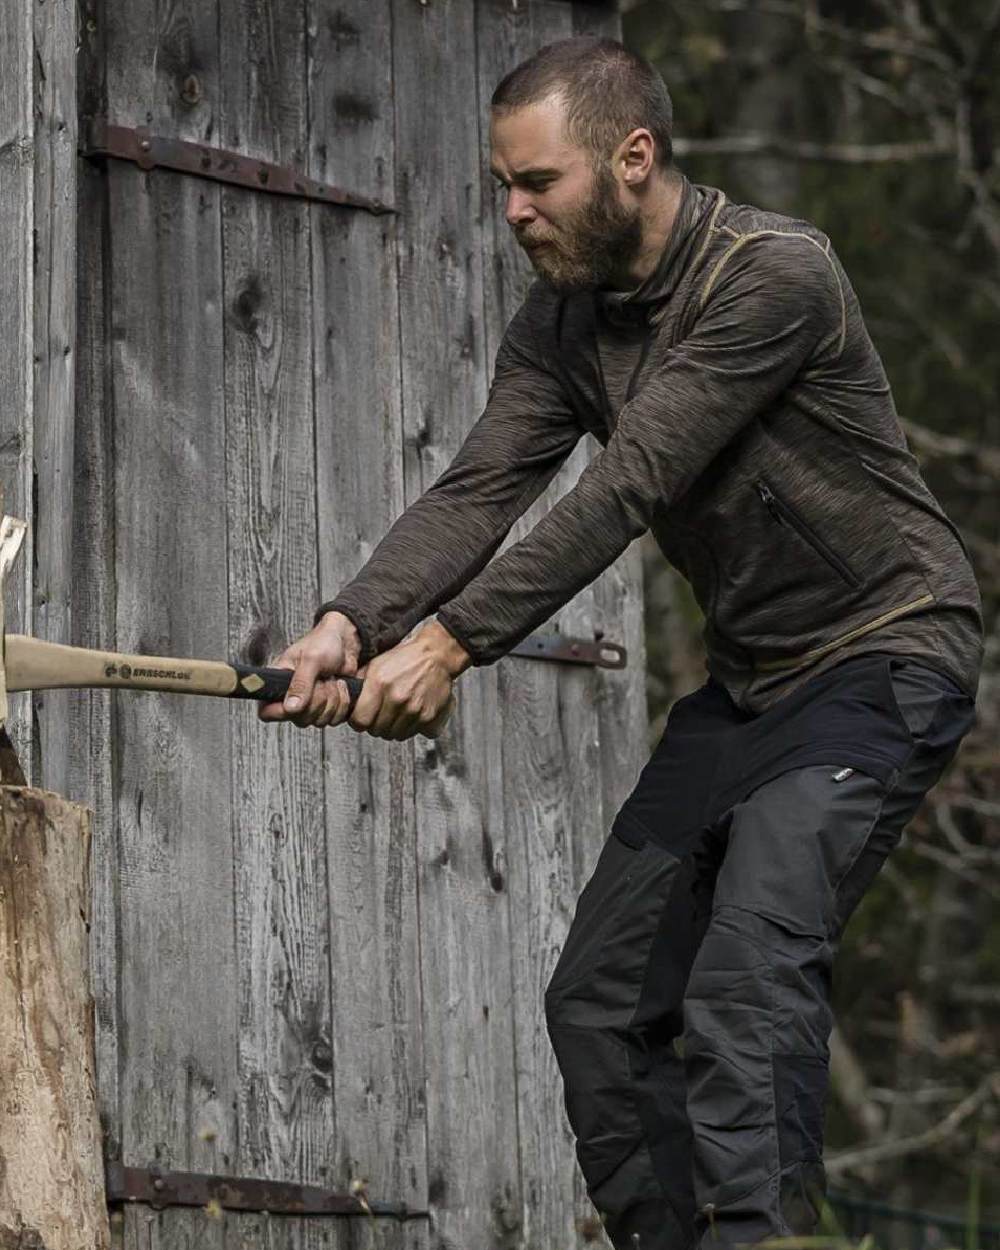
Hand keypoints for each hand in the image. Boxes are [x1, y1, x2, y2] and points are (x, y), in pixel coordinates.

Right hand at [258, 611, 361, 728]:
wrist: (347, 643)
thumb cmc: (324, 643)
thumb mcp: (311, 659)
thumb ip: (301, 684)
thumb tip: (290, 708)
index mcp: (278, 683)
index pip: (266, 712)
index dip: (281, 712)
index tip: (298, 702)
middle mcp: (292, 698)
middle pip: (300, 719)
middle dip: (318, 700)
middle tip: (322, 679)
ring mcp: (310, 705)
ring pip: (319, 720)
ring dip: (332, 699)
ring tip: (331, 679)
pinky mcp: (327, 707)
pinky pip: (335, 718)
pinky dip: (343, 702)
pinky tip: (341, 686)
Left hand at [349, 620, 468, 740]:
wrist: (436, 656)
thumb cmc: (405, 659)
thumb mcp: (376, 664)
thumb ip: (360, 684)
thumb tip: (346, 700)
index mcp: (380, 684)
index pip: (360, 721)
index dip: (358, 721)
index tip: (361, 717)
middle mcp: (396, 698)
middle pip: (376, 730)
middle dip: (375, 724)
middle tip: (380, 713)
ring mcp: (413, 709)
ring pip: (393, 735)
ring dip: (391, 727)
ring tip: (395, 713)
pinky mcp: (428, 716)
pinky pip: (411, 734)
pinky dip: (408, 728)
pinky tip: (408, 715)